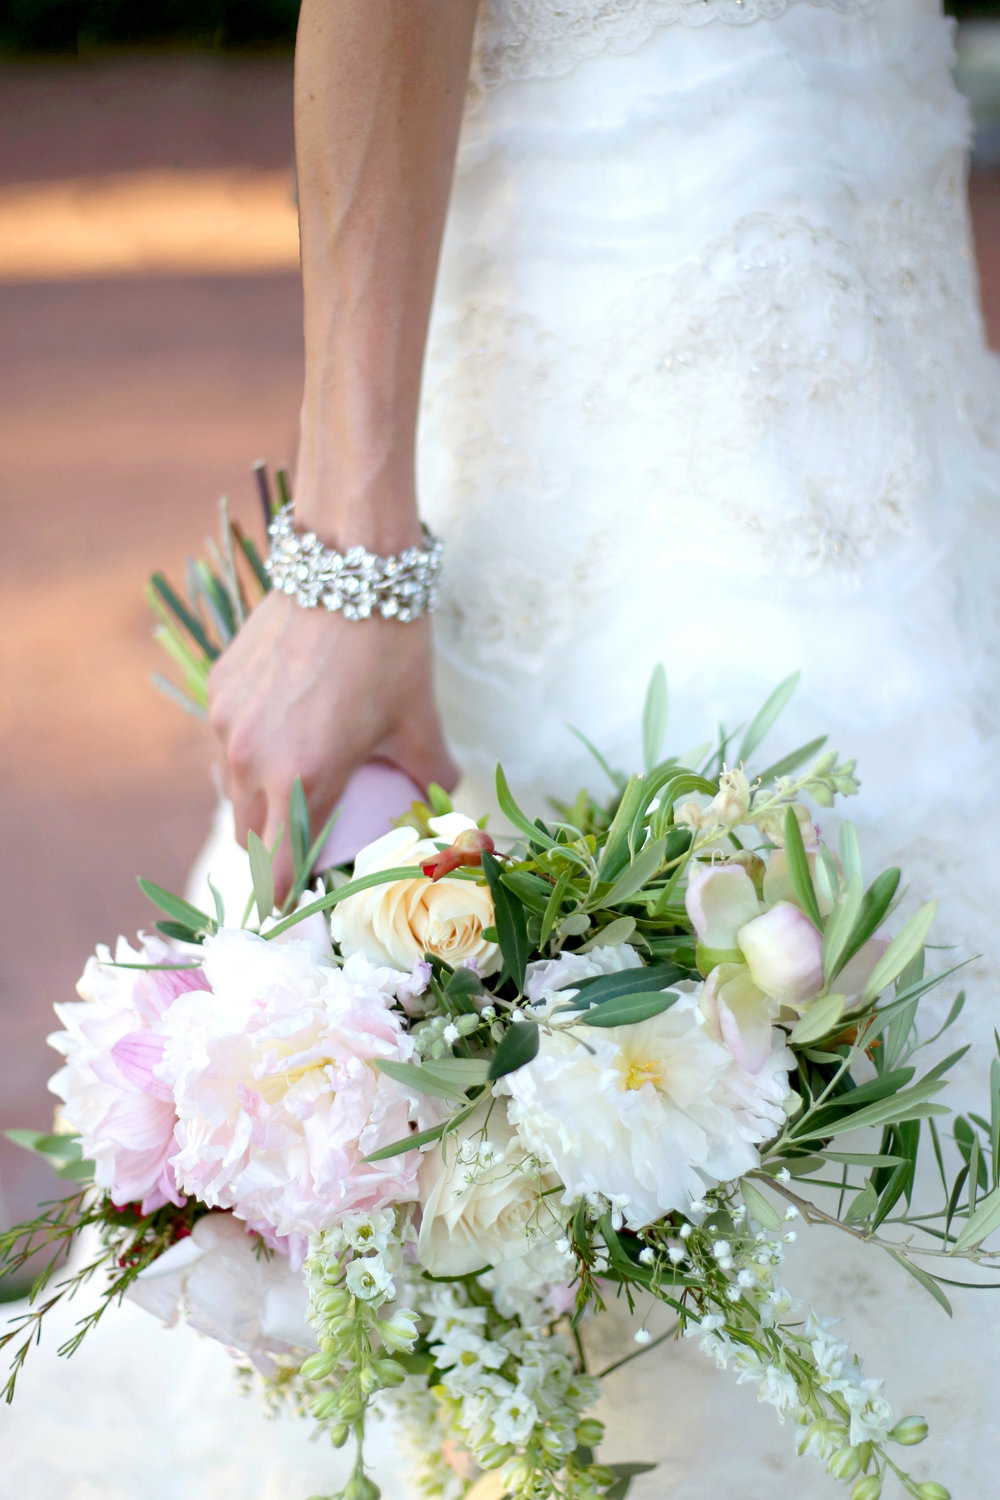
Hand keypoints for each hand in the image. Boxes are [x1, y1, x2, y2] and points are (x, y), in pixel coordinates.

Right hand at [208, 589, 457, 901]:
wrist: (346, 568)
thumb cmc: (390, 648)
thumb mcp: (419, 720)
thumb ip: (431, 775)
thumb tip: (445, 806)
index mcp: (303, 780)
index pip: (278, 870)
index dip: (284, 899)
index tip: (293, 912)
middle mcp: (253, 760)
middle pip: (251, 838)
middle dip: (274, 856)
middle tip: (305, 855)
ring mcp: (228, 724)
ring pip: (232, 792)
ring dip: (258, 807)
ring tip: (294, 798)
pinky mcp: (218, 691)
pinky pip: (226, 746)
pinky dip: (248, 757)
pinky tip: (282, 740)